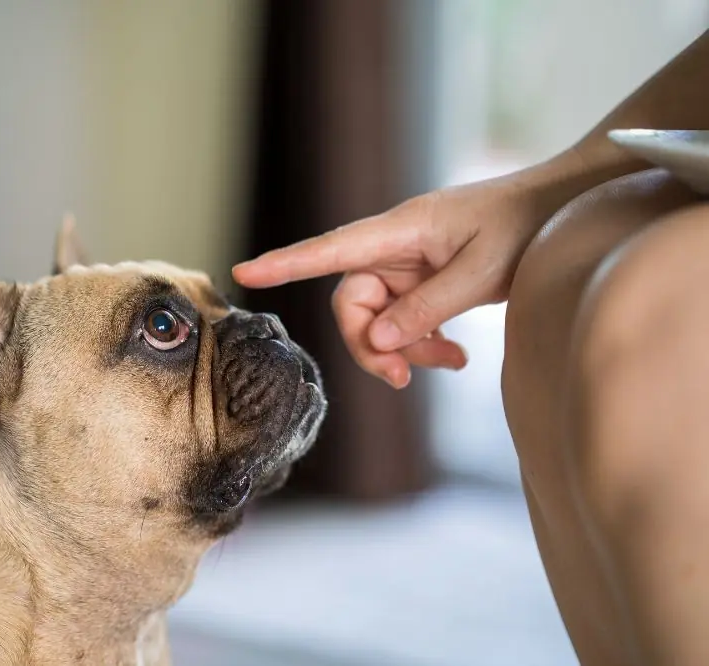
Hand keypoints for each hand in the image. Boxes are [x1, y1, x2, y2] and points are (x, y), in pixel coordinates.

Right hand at [233, 164, 570, 387]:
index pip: (329, 250)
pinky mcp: (426, 280)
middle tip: (400, 379)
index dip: (284, 264)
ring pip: (379, 318)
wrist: (564, 208)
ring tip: (452, 364)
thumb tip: (376, 339)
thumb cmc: (527, 225)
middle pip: (351, 302)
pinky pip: (405, 319)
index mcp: (400, 230)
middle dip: (369, 344)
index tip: (243, 271)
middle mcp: (394, 247)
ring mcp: (409, 265)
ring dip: (405, 350)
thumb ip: (428, 308)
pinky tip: (455, 356)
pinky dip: (423, 343)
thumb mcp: (482, 271)